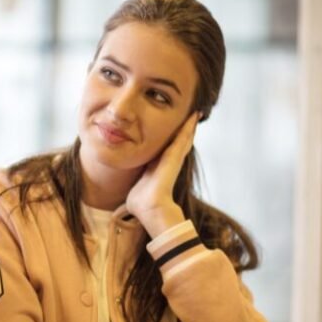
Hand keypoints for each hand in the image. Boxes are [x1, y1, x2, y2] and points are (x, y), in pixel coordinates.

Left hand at [126, 112, 198, 237]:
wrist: (149, 208)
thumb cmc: (141, 201)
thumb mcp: (137, 185)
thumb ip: (135, 182)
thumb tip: (126, 190)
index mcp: (159, 166)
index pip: (168, 148)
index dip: (173, 138)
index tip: (176, 128)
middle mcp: (169, 161)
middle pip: (180, 141)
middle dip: (186, 129)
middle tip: (193, 115)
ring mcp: (174, 159)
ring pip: (184, 138)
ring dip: (190, 126)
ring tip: (195, 113)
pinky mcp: (175, 157)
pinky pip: (183, 138)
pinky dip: (189, 127)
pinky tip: (193, 117)